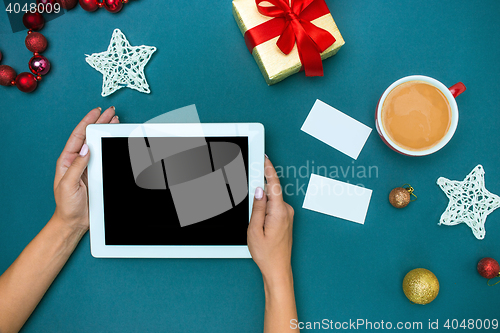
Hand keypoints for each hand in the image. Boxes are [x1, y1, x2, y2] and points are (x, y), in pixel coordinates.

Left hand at [53, 107, 118, 231]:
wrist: (74, 221)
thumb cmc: (66, 205)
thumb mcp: (68, 184)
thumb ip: (76, 166)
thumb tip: (86, 148)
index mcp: (67, 160)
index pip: (78, 136)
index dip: (87, 122)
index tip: (96, 112)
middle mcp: (77, 161)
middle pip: (89, 137)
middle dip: (100, 123)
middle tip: (111, 112)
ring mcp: (88, 166)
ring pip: (98, 145)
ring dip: (106, 133)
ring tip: (115, 121)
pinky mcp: (96, 173)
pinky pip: (104, 156)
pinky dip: (110, 146)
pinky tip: (115, 140)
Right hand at [248, 156, 294, 281]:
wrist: (278, 269)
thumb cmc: (266, 254)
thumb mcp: (254, 230)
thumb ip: (257, 208)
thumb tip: (259, 191)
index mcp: (279, 212)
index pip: (274, 185)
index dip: (269, 170)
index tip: (265, 159)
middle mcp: (287, 212)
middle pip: (272, 191)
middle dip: (261, 187)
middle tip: (252, 184)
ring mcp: (288, 215)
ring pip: (272, 200)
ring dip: (262, 201)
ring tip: (254, 215)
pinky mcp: (286, 219)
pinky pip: (275, 206)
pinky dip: (266, 206)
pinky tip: (259, 216)